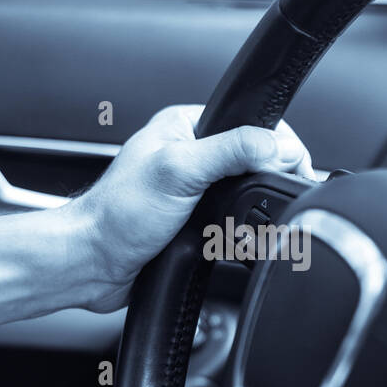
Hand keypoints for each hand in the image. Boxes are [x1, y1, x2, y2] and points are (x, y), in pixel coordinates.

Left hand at [68, 104, 314, 311]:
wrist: (92, 264)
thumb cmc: (116, 214)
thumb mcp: (180, 171)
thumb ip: (232, 151)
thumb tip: (279, 146)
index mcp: (185, 126)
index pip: (251, 122)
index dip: (278, 144)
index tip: (294, 167)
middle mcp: (191, 154)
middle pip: (254, 161)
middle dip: (263, 184)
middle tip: (266, 200)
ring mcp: (193, 190)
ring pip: (246, 197)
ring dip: (247, 216)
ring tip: (237, 225)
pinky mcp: (194, 222)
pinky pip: (232, 225)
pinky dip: (236, 238)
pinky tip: (225, 243)